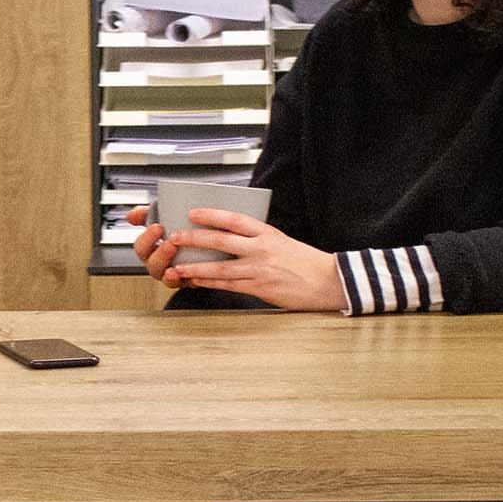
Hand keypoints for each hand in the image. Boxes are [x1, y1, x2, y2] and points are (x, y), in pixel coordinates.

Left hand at [127, 204, 343, 311]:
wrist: (327, 281)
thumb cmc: (305, 261)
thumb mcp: (281, 240)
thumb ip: (257, 238)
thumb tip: (230, 235)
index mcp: (267, 233)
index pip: (235, 220)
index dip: (212, 215)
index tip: (194, 213)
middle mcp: (262, 249)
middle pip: (222, 241)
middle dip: (195, 239)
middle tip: (176, 237)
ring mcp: (259, 270)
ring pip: (220, 268)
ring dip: (196, 268)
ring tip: (178, 266)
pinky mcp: (259, 288)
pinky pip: (229, 285)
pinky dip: (210, 283)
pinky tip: (197, 281)